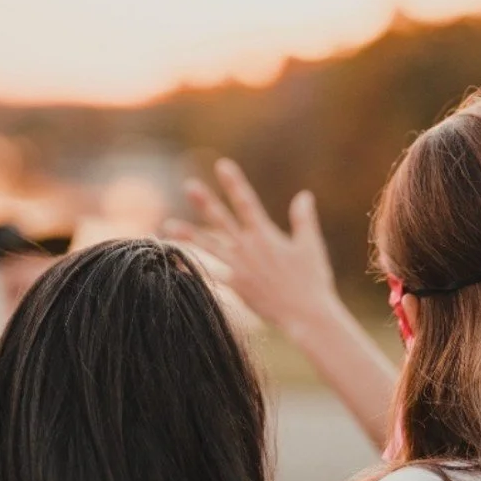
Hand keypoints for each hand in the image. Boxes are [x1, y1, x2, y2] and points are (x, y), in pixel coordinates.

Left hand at [165, 159, 336, 335]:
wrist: (306, 315)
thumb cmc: (312, 281)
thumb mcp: (310, 246)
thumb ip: (304, 219)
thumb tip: (304, 195)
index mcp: (266, 235)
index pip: (247, 202)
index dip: (234, 183)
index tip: (222, 165)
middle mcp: (249, 249)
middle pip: (223, 220)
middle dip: (206, 202)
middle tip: (188, 186)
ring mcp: (240, 268)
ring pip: (209, 247)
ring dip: (188, 235)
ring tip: (167, 225)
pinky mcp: (237, 287)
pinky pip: (210, 276)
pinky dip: (192, 270)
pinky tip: (175, 265)